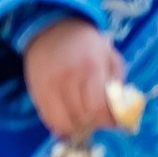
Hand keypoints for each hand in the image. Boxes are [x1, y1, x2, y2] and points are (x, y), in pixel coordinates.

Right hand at [23, 17, 125, 138]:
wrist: (50, 29)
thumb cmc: (86, 43)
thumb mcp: (110, 57)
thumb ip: (117, 83)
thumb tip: (121, 110)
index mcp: (89, 69)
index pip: (98, 108)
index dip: (109, 120)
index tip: (116, 120)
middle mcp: (66, 80)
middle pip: (81, 118)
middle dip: (95, 124)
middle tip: (101, 119)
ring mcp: (48, 87)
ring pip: (63, 123)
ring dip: (78, 127)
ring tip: (85, 120)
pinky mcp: (36, 92)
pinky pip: (48, 119)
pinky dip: (61, 125)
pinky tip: (70, 118)